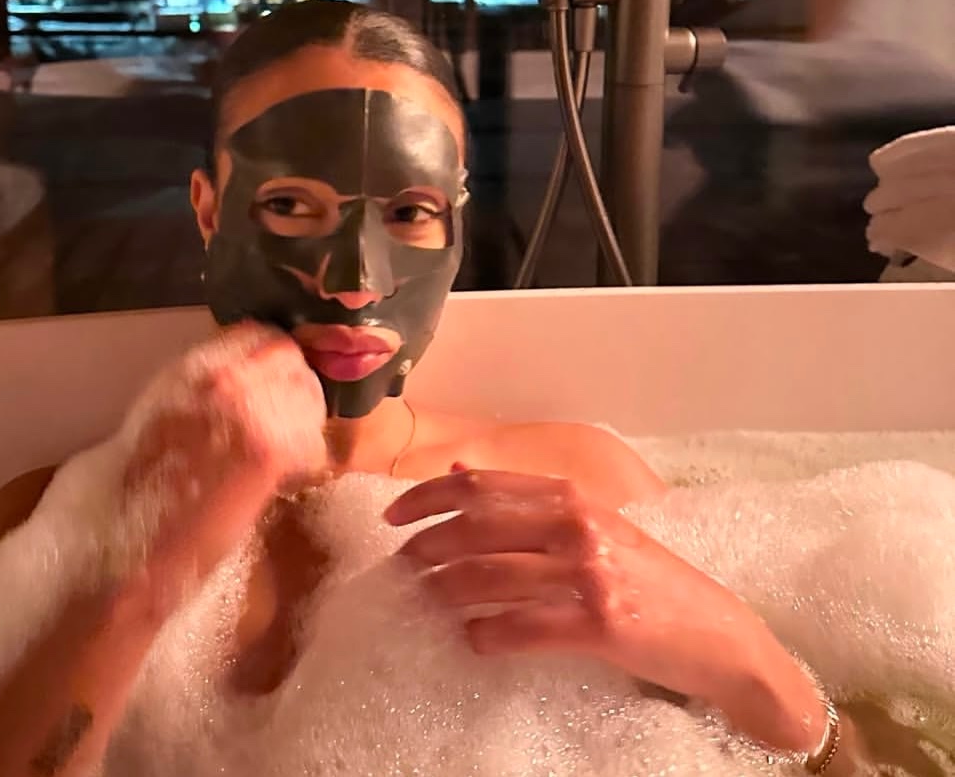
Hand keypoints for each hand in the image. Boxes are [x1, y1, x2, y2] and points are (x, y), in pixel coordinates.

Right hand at [117, 324, 326, 597]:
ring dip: (306, 422)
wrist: (135, 551)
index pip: (260, 333)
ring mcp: (246, 408)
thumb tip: (248, 382)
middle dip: (297, 387)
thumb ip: (206, 391)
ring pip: (308, 394)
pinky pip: (311, 439)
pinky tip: (287, 480)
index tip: (280, 384)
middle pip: (290, 357)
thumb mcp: (166, 418)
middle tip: (293, 422)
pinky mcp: (268, 448)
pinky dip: (308, 461)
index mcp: (191, 367)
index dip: (276, 360)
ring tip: (289, 454)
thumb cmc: (143, 494)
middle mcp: (219, 376)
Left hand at [386, 468, 780, 709]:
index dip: (427, 497)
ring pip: (490, 575)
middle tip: (401, 566)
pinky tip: (473, 640)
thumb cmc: (650, 580)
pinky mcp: (599, 622)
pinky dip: (488, 634)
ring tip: (426, 603)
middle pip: (476, 526)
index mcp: (572, 496)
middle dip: (427, 545)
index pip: (482, 486)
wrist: (720, 636)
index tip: (393, 516)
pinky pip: (523, 626)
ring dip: (447, 590)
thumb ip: (528, 499)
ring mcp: (589, 571)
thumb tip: (460, 472)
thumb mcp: (594, 524)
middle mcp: (576, 523)